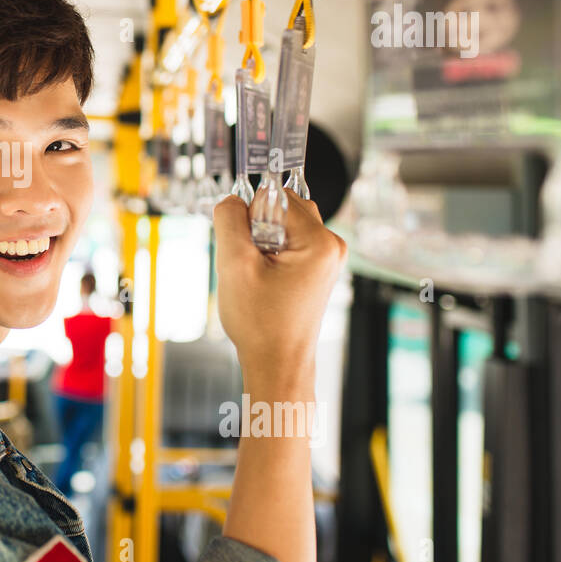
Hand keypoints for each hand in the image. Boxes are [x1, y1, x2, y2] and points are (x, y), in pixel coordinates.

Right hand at [213, 188, 346, 392]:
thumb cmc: (261, 324)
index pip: (276, 198)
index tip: (248, 252)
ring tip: (258, 275)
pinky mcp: (317, 267)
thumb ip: (229, 220)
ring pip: (284, 224)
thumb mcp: (234, 265)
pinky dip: (270, 253)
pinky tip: (264, 280)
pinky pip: (288, 241)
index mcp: (320, 242)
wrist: (277, 363)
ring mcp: (326, 257)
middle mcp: (331, 246)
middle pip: (283, 207)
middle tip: (252, 265)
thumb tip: (232, 200)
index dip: (251, 219)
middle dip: (257, 228)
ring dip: (262, 241)